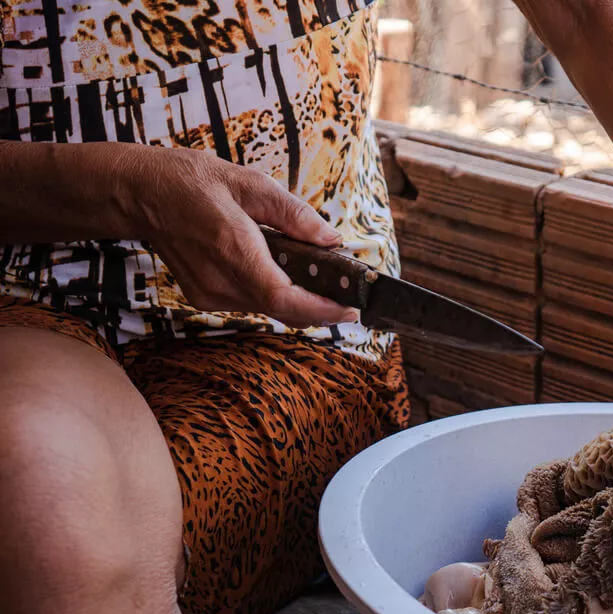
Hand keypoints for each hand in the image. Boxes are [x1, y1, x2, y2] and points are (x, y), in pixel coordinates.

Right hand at [118, 147, 355, 328]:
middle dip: (319, 306)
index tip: (349, 309)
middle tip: (347, 296)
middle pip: (281, 308)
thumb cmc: (193, 181)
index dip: (320, 309)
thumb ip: (294, 215)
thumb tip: (332, 240)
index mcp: (232, 247)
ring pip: (267, 308)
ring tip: (321, 282)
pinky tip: (283, 274)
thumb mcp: (250, 183)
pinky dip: (274, 294)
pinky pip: (251, 303)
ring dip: (297, 300)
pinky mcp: (204, 297)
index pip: (282, 297)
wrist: (141, 193)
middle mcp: (218, 279)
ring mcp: (208, 293)